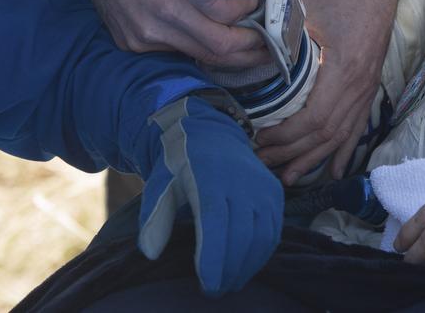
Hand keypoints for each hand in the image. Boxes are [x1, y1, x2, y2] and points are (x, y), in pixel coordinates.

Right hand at [22, 0, 268, 67]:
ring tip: (246, 41)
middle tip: (268, 47)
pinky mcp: (129, 42)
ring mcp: (138, 39)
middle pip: (210, 57)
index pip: (220, 42)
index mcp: (167, 5)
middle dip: (242, 54)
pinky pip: (171, 49)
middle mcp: (151, 29)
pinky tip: (210, 31)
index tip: (272, 38)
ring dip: (219, 49)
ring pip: (191, 55)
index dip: (251, 45)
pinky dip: (193, 41)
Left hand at [138, 95, 282, 295]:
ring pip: (262, 236)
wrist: (210, 134)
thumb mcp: (160, 184)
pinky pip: (274, 230)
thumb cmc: (180, 165)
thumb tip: (150, 253)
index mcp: (210, 179)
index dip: (214, 259)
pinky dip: (262, 253)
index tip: (207, 285)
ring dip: (248, 266)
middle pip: (242, 235)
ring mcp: (262, 186)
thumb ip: (155, 218)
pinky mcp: (275, 192)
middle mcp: (242, 182)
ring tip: (231, 283)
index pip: (215, 225)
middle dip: (230, 270)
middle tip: (215, 291)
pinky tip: (247, 267)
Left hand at [255, 0, 398, 184]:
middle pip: (324, 134)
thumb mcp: (302, 8)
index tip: (259, 140)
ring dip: (312, 159)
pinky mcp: (370, 88)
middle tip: (261, 164)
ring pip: (340, 136)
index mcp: (341, 68)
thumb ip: (276, 34)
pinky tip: (331, 171)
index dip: (286, 137)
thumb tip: (241, 51)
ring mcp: (367, 89)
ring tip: (288, 177)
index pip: (313, 118)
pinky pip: (357, 128)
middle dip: (292, 154)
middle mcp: (358, 85)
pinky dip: (342, 152)